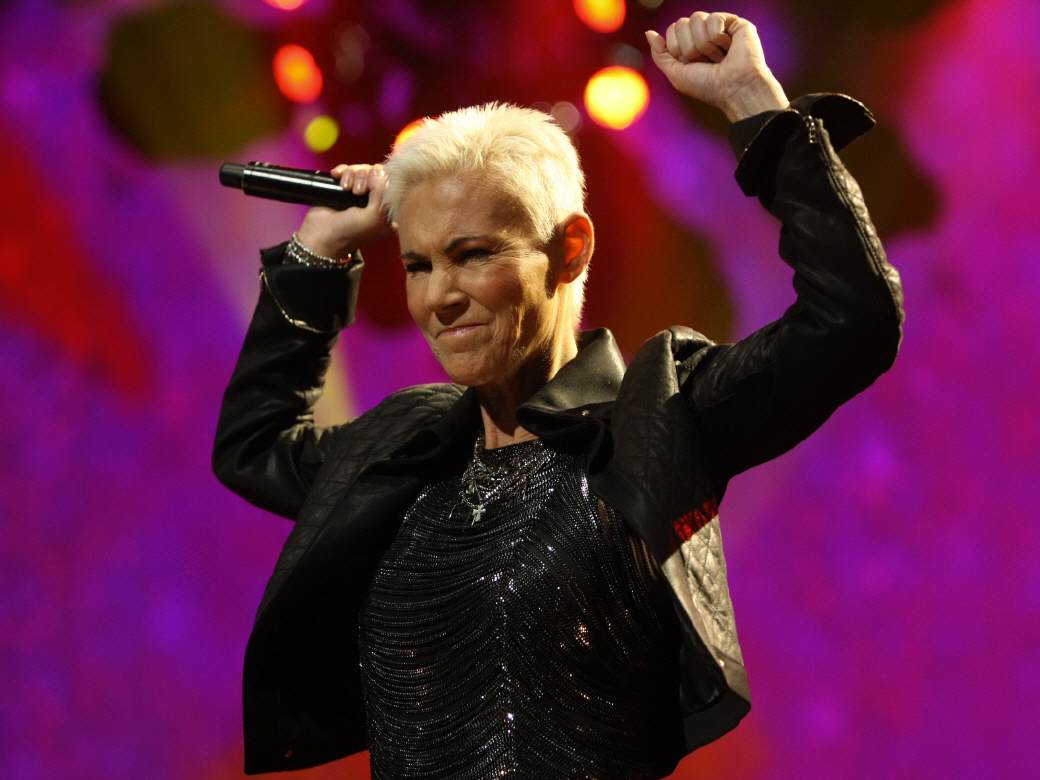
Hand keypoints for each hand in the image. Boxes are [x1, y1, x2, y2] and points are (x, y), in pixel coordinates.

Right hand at [296, 163, 394, 258]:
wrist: (323, 235)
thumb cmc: (351, 231)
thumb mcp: (374, 216)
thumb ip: (382, 192)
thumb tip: (377, 170)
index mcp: (390, 208)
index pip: (395, 181)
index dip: (383, 178)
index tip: (371, 189)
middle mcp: (377, 199)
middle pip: (378, 172)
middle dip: (365, 177)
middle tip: (356, 192)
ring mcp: (362, 192)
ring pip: (363, 169)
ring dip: (352, 174)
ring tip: (345, 188)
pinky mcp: (346, 186)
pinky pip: (348, 169)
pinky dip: (343, 170)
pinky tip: (336, 176)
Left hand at [645, 11, 788, 121]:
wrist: (734, 88)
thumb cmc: (707, 86)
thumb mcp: (676, 74)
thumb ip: (660, 54)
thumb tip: (648, 32)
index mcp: (689, 44)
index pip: (672, 30)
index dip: (677, 49)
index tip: (690, 64)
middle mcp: (703, 34)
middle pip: (682, 23)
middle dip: (690, 47)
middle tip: (705, 62)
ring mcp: (719, 27)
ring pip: (696, 18)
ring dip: (704, 44)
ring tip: (718, 57)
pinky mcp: (734, 23)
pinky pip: (714, 18)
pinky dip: (718, 37)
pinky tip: (729, 47)